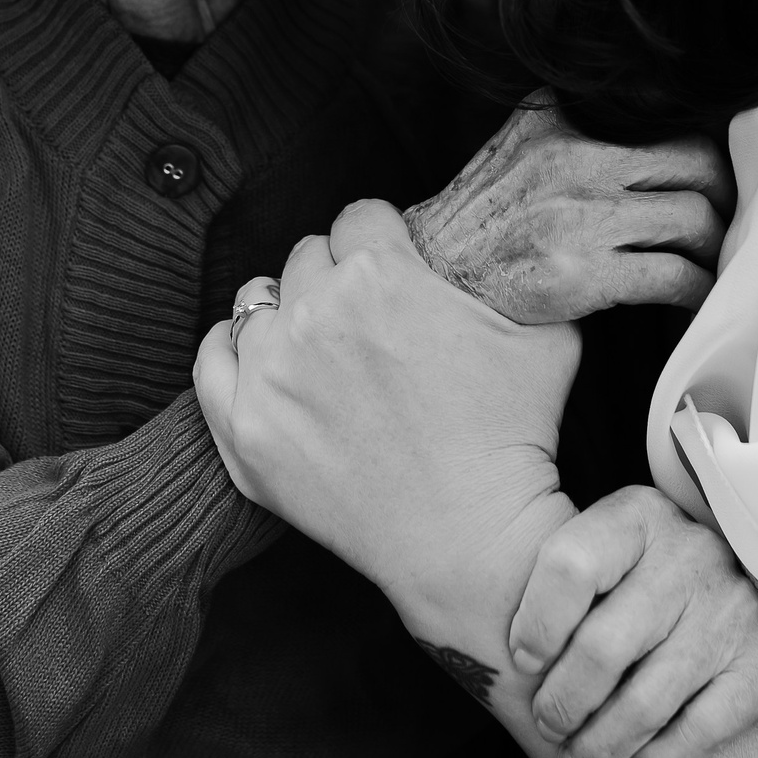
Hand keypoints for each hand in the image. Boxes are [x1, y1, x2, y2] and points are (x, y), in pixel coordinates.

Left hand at [194, 200, 581, 637]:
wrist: (470, 540)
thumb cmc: (514, 433)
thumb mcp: (547, 330)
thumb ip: (517, 268)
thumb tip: (506, 239)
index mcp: (381, 274)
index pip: (360, 218)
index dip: (384, 241)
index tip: (397, 267)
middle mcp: (315, 313)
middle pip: (309, 257)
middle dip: (339, 277)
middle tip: (372, 321)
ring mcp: (271, 372)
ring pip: (259, 300)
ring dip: (288, 311)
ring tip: (321, 345)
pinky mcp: (244, 428)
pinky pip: (210, 357)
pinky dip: (230, 350)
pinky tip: (260, 357)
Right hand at [404, 102, 732, 324]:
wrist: (432, 277)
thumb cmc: (481, 217)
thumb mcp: (518, 140)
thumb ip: (572, 119)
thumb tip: (644, 110)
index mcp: (559, 120)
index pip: (661, 115)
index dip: (699, 146)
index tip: (709, 170)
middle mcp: (573, 160)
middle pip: (695, 163)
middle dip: (722, 193)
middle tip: (724, 214)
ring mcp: (580, 218)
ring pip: (694, 220)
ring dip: (713, 246)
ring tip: (708, 259)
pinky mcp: (583, 274)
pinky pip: (672, 276)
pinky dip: (695, 289)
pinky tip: (692, 296)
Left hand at [508, 485, 757, 757]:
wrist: (749, 583)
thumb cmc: (643, 574)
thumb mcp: (605, 549)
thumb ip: (557, 581)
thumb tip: (483, 646)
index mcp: (638, 516)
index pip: (568, 566)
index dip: (535, 625)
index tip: (521, 661)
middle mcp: (690, 554)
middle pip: (602, 647)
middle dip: (561, 702)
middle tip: (547, 724)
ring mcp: (731, 609)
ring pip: (647, 700)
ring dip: (598, 744)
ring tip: (576, 757)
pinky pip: (700, 730)